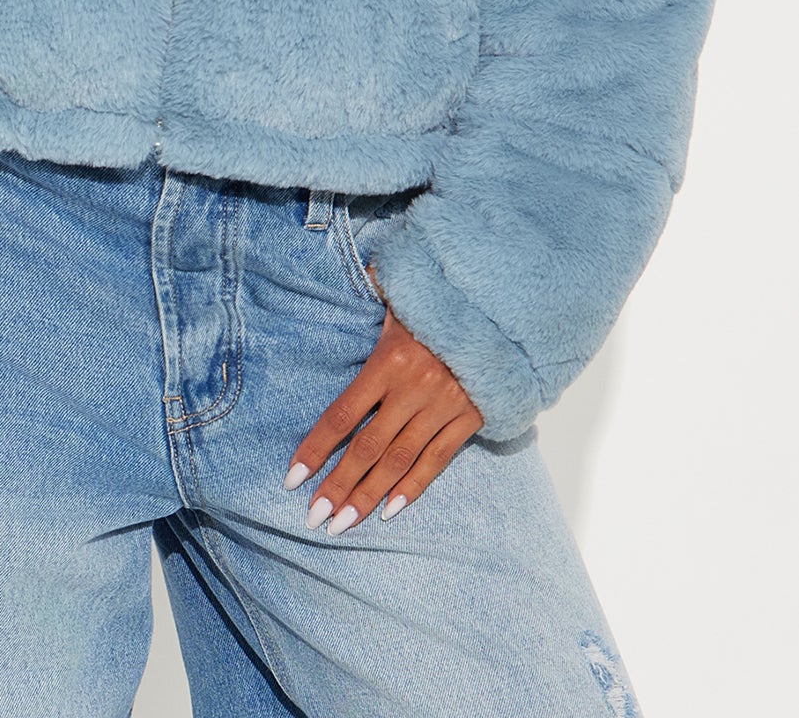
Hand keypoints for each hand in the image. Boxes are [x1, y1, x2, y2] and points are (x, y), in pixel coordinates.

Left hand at [283, 264, 483, 530]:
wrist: (504, 305)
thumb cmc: (440, 298)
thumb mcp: (400, 290)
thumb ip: (371, 289)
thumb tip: (347, 272)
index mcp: (389, 360)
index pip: (343, 414)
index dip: (316, 447)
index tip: (293, 477)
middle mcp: (414, 389)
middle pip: (367, 448)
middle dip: (338, 486)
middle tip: (313, 518)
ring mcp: (443, 407)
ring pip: (399, 462)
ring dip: (368, 496)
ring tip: (342, 525)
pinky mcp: (469, 418)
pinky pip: (436, 460)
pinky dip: (413, 488)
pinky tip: (389, 512)